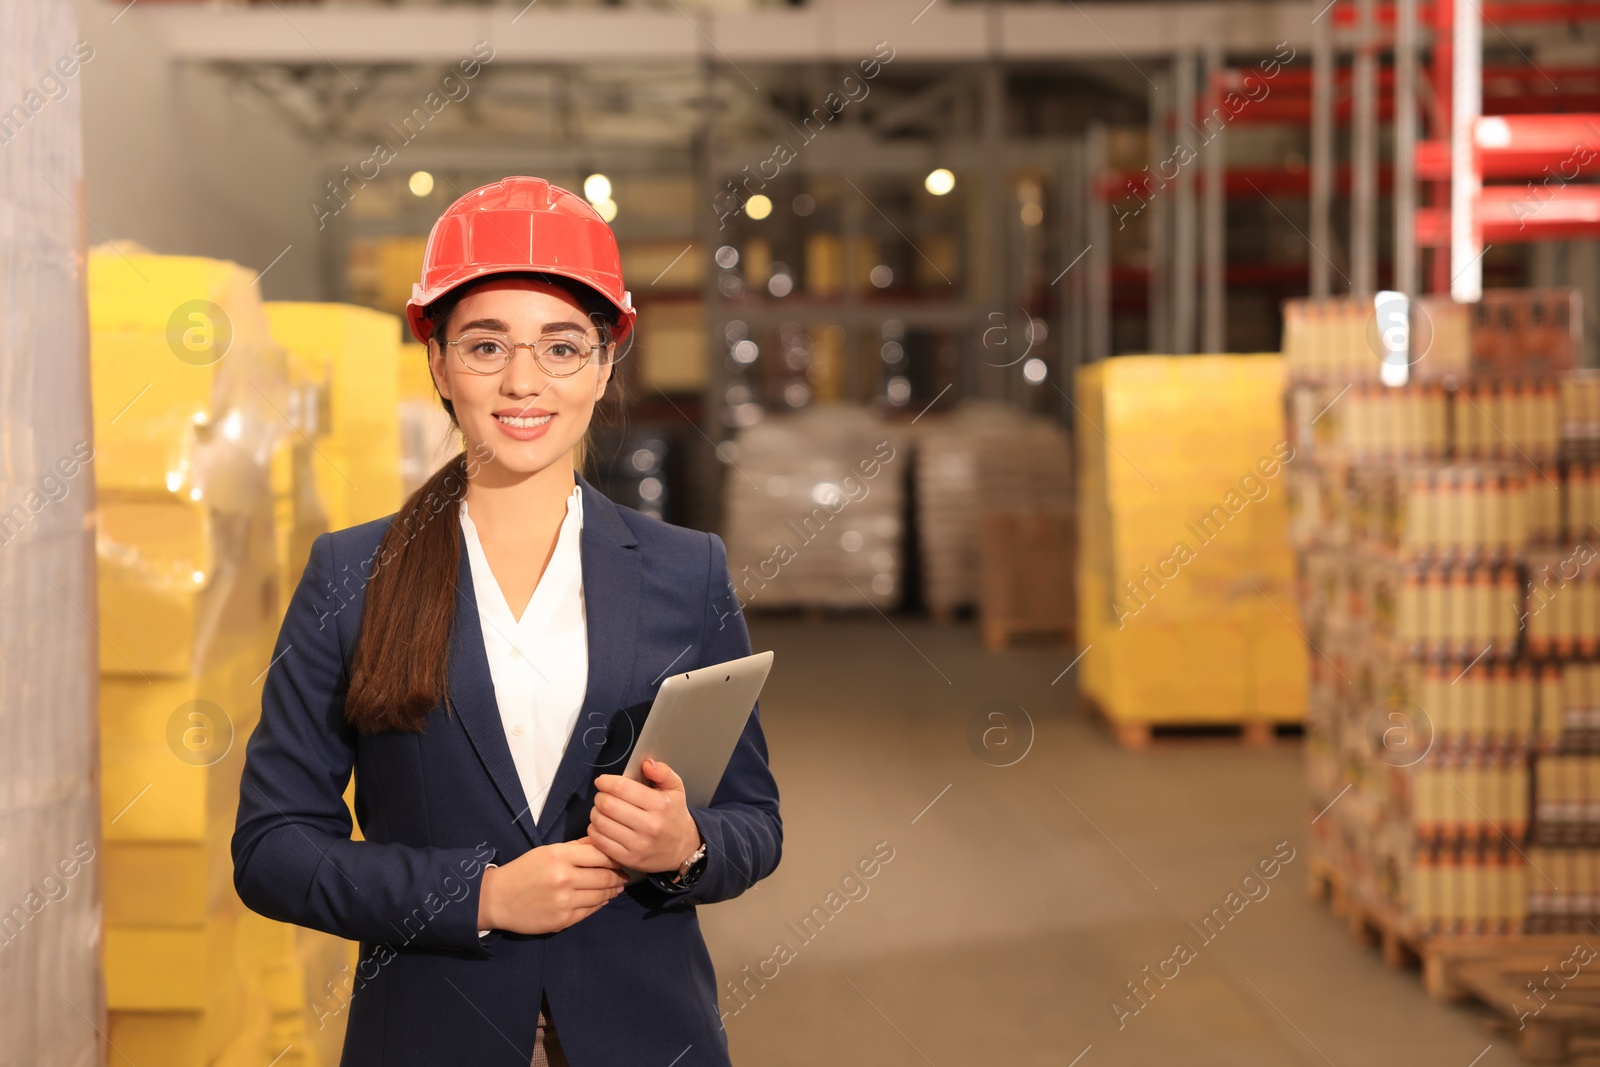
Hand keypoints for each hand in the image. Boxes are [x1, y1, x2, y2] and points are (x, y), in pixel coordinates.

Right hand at [477, 837, 626, 934]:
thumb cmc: (524, 871)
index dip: (615, 857)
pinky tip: (602, 899)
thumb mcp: (548, 852)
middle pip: (605, 876)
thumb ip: (577, 847)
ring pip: (601, 895)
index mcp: (561, 856)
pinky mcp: (563, 920)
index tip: (621, 858)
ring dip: (612, 891)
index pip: (601, 854)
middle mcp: (564, 878)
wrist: (497, 899)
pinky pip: (590, 911)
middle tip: (625, 875)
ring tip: (617, 887)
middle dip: (618, 876)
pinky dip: (599, 904)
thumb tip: (603, 841)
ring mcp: (564, 901)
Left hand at [588, 759, 702, 875]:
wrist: (683, 850)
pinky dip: (595, 831)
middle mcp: (649, 825)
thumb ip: (663, 772)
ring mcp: (638, 844)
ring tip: (602, 811)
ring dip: (595, 813)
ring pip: (600, 823)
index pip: (621, 787)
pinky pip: (600, 841)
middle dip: (599, 796)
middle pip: (607, 805)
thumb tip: (646, 764)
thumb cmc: (675, 817)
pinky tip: (602, 826)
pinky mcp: (629, 859)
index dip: (606, 781)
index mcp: (659, 805)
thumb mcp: (676, 789)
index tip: (602, 781)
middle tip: (603, 796)